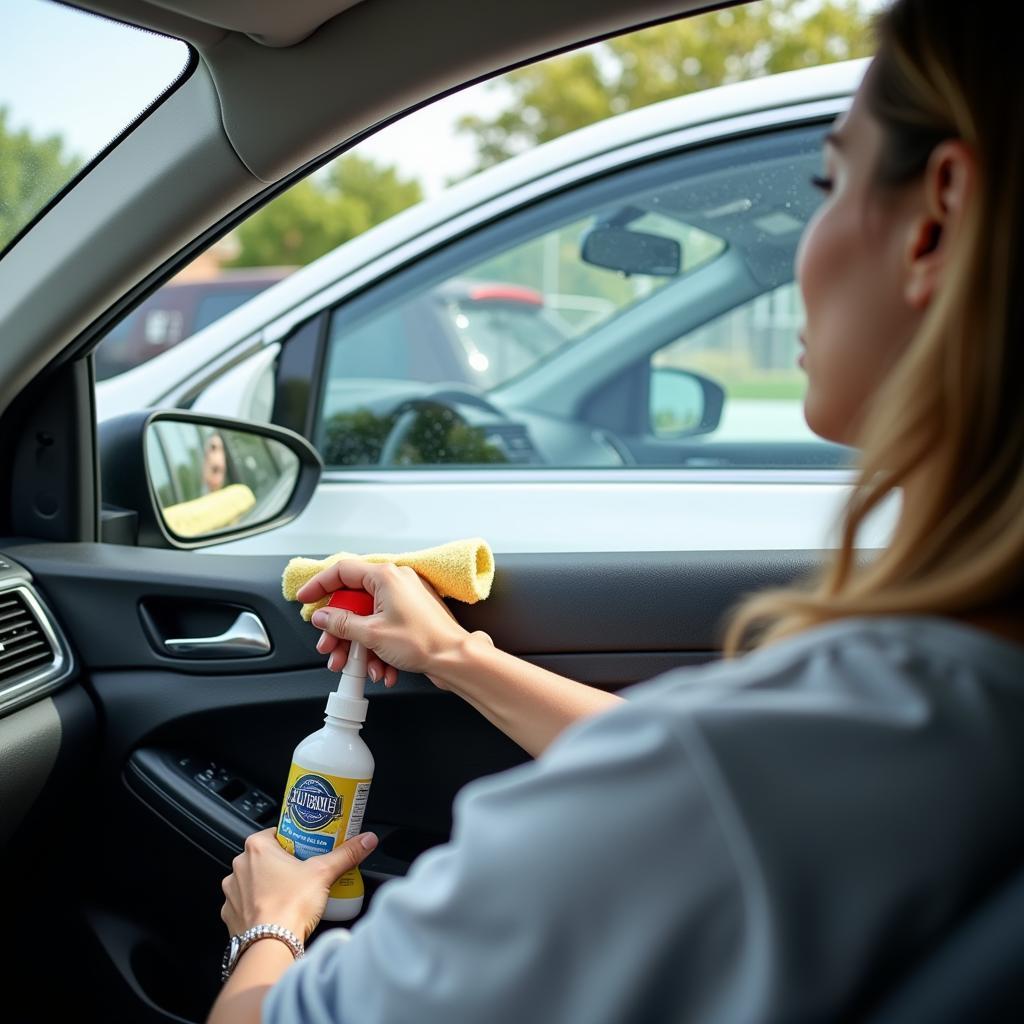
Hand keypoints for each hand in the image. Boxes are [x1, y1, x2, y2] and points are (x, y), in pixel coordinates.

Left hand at [220, 828, 377, 941]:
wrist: (270, 946)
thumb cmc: (290, 905)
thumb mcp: (324, 873)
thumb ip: (346, 853)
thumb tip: (366, 839)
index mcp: (257, 848)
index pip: (277, 833)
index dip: (294, 840)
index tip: (307, 847)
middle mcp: (239, 866)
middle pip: (265, 857)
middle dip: (282, 863)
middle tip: (303, 871)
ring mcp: (232, 892)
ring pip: (253, 881)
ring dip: (267, 885)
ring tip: (291, 894)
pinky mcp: (230, 915)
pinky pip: (246, 904)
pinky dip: (258, 906)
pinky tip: (276, 911)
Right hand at [296, 560, 469, 683]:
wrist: (455, 658)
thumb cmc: (424, 641)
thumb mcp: (371, 634)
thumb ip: (341, 623)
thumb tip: (323, 617)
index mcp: (385, 576)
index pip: (342, 571)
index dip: (319, 585)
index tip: (305, 599)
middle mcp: (396, 581)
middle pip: (353, 601)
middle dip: (340, 630)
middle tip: (330, 647)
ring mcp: (405, 598)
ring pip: (368, 618)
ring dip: (358, 645)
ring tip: (355, 666)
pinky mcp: (412, 614)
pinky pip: (384, 626)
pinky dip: (378, 648)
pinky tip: (380, 669)